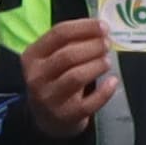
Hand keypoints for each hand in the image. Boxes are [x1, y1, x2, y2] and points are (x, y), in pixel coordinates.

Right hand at [19, 12, 117, 134]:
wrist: (46, 118)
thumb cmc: (54, 79)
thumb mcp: (51, 59)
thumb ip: (70, 43)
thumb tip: (100, 28)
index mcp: (32, 56)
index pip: (58, 34)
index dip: (84, 28)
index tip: (104, 27)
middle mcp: (37, 76)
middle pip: (67, 55)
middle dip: (92, 46)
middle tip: (107, 44)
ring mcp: (50, 98)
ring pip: (76, 77)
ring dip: (96, 65)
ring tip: (107, 61)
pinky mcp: (66, 115)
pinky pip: (89, 103)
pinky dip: (105, 92)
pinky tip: (113, 81)